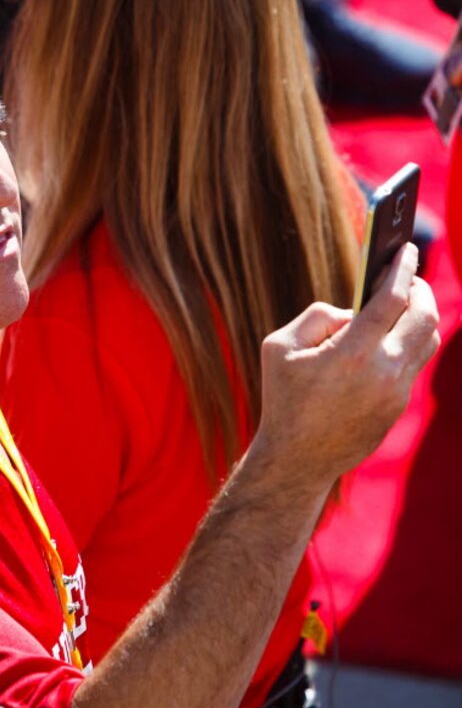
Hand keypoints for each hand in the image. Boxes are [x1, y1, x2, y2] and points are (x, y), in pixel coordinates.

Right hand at [255, 243, 439, 488]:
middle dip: (419, 289)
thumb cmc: (283, 398)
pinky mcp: (397, 406)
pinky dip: (405, 342)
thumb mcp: (279, 346)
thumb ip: (319, 316)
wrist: (296, 459)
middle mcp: (383, 371)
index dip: (401, 268)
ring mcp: (395, 392)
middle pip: (425, 316)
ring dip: (420, 315)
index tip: (405, 249)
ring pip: (427, 340)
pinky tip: (388, 337)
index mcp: (352, 352)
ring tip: (402, 304)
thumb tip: (353, 312)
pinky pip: (412, 364)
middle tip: (407, 276)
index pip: (393, 297)